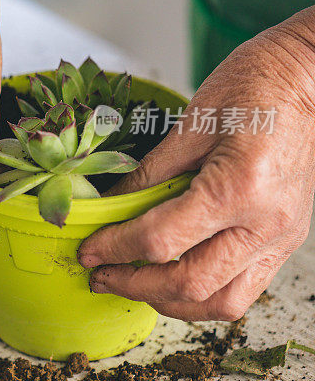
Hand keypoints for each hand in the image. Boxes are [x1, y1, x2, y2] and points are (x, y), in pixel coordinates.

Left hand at [77, 8, 314, 320]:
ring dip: (171, 301)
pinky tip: (173, 276)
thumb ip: (147, 174)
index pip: (161, 239)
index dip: (115, 249)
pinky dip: (203, 293)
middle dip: (135, 285)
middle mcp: (265, 223)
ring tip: (133, 283)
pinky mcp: (286, 240)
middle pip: (191, 284)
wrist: (307, 78)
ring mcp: (281, 237)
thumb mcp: (188, 124)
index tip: (88, 251)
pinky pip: (244, 288)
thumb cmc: (253, 86)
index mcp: (237, 187)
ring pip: (222, 303)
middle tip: (100, 274)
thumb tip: (107, 204)